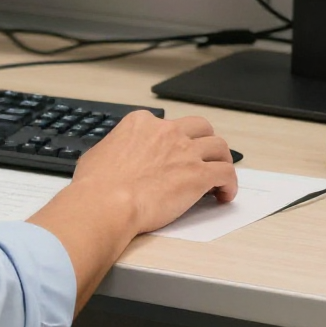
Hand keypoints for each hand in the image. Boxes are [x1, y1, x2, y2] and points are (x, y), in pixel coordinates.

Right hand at [27, 109, 236, 312]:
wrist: (105, 203)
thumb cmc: (96, 185)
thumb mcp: (97, 154)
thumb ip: (113, 150)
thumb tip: (112, 157)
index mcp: (141, 123)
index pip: (167, 123)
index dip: (174, 139)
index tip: (175, 153)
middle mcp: (166, 131)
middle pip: (200, 127)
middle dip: (205, 142)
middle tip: (204, 157)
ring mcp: (185, 151)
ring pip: (219, 147)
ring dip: (222, 160)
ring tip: (220, 176)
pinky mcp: (198, 175)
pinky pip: (226, 173)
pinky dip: (229, 183)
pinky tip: (224, 195)